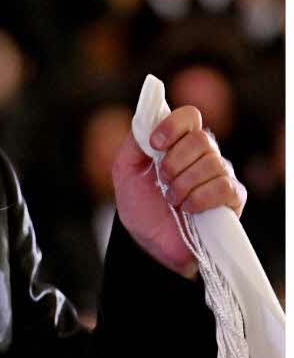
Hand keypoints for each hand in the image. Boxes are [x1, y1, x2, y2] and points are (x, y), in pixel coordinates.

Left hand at [111, 104, 247, 277]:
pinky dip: (200, 198)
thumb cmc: (141, 205)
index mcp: (180, 142)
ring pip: (211, 164)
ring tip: (172, 200)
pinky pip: (223, 187)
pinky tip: (188, 208)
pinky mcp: (232, 197)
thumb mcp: (125, 172)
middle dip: (174, 162)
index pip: (189, 116)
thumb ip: (133, 144)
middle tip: (163, 181)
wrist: (149, 242)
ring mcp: (221, 174)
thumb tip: (147, 122)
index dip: (173, 126)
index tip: (155, 144)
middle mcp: (205, 154)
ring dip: (184, 185)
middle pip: (201, 139)